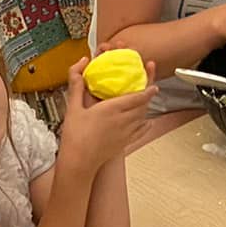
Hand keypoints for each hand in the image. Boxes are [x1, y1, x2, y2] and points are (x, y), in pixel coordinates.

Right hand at [58, 57, 157, 172]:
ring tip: (145, 101)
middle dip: (149, 96)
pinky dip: (146, 124)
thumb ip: (77, 84)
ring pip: (142, 117)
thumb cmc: (75, 136)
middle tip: (151, 87)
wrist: (79, 162)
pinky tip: (147, 122)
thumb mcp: (73, 107)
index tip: (153, 82)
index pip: (137, 96)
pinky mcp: (125, 143)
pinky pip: (141, 131)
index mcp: (112, 109)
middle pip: (143, 106)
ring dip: (146, 108)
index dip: (148, 88)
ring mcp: (126, 133)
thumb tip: (81, 64)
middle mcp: (123, 120)